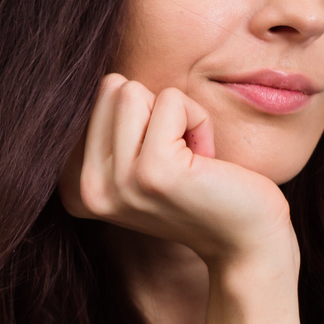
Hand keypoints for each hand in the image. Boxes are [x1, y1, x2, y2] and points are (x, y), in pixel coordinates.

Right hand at [62, 74, 293, 271]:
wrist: (245, 243)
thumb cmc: (201, 193)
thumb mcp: (139, 164)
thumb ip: (113, 130)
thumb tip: (112, 81)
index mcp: (77, 186)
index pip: (95, 100)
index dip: (139, 118)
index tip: (160, 161)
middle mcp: (87, 189)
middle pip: (111, 90)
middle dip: (155, 111)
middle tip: (178, 156)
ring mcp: (118, 182)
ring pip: (133, 92)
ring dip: (177, 115)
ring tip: (191, 159)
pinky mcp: (154, 171)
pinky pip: (173, 101)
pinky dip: (198, 120)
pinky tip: (205, 162)